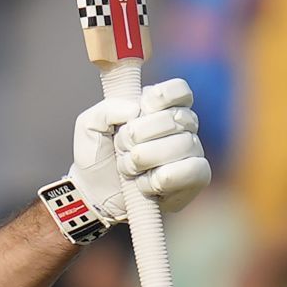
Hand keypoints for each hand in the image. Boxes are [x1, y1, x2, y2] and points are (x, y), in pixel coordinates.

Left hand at [65, 78, 211, 225]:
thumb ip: (107, 109)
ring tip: (128, 168)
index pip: (179, 90)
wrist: (96, 196)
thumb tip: (134, 109)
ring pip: (183, 144)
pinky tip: (144, 184)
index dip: (161, 97)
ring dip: (146, 159)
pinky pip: (192, 170)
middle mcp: (181, 125)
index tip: (140, 109)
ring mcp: (191, 150)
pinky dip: (161, 179)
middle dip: (139, 135)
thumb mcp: (89, 126)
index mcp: (159, 106)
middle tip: (122, 147)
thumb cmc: (97, 158)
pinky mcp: (196, 177)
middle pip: (176, 117)